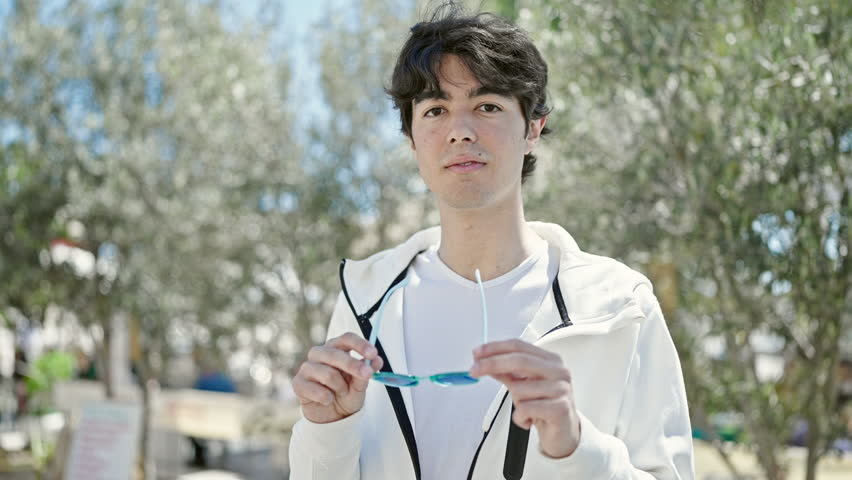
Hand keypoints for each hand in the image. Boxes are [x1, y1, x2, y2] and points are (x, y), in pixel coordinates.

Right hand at [292, 332, 383, 423]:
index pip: (346, 338)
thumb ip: (367, 371)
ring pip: (328, 374)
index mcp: (336, 348)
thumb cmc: (346, 394)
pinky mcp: (298, 383)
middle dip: (353, 365)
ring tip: (341, 393)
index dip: (360, 344)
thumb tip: (377, 360)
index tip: (372, 354)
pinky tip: (328, 400)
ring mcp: (307, 367)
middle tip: (367, 375)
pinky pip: (318, 391)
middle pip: (335, 354)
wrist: (332, 416)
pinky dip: (328, 399)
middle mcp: (320, 354)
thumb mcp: (360, 384)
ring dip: (341, 388)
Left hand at [470, 339, 580, 457]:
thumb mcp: (524, 384)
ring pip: (519, 389)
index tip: (477, 353)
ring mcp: (561, 389)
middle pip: (519, 360)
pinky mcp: (560, 408)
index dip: (495, 348)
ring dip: (515, 402)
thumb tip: (483, 361)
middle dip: (492, 364)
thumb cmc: (545, 406)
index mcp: (550, 360)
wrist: (564, 432)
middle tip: (474, 370)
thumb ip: (506, 371)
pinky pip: (525, 409)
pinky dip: (520, 417)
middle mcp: (558, 371)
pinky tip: (529, 419)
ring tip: (527, 409)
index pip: (519, 346)